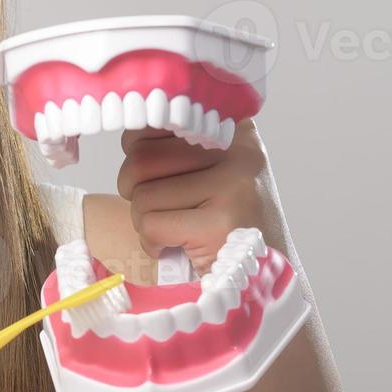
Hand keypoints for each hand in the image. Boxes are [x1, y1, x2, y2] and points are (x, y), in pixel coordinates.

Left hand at [116, 116, 281, 272]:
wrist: (260, 273)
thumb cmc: (224, 221)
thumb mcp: (212, 169)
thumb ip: (178, 144)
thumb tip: (131, 137)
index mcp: (232, 130)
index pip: (157, 118)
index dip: (138, 149)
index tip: (154, 172)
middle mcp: (237, 151)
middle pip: (141, 157)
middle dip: (134, 190)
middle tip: (159, 209)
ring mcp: (232, 186)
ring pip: (143, 194)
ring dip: (144, 221)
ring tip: (171, 230)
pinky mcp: (220, 224)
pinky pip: (151, 225)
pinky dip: (151, 243)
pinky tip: (173, 247)